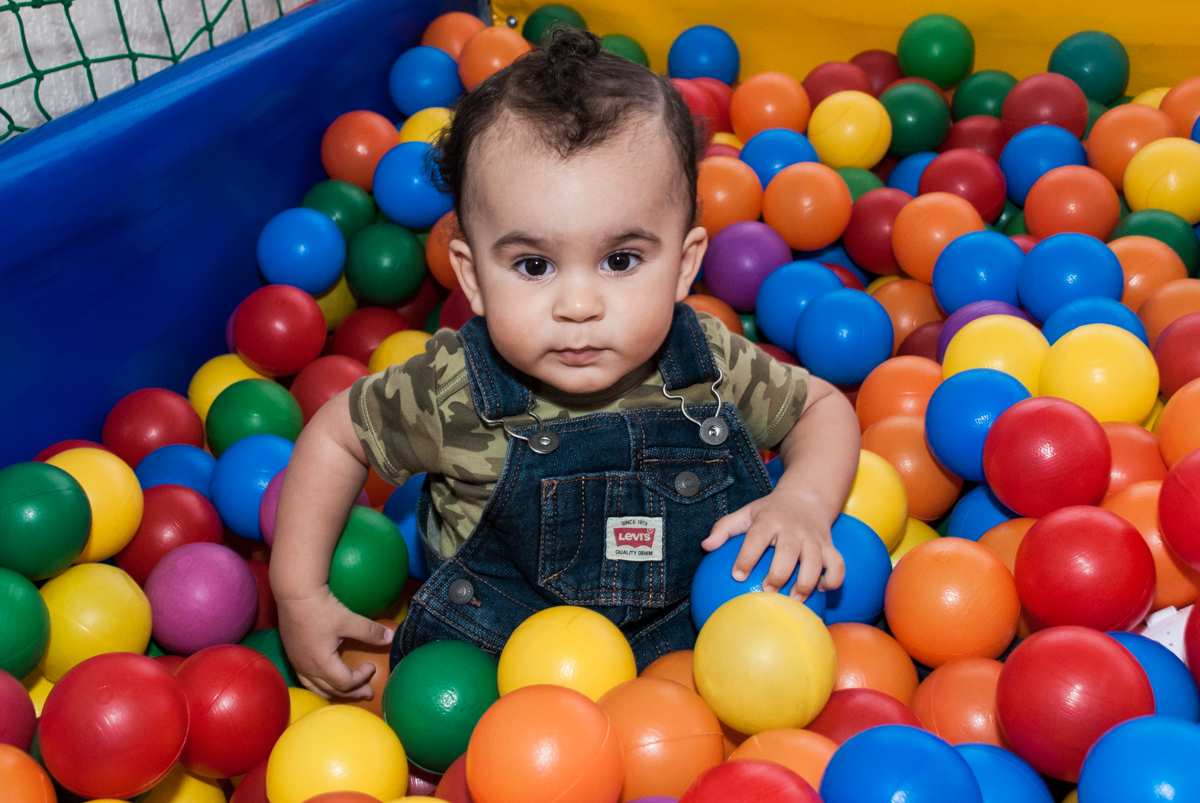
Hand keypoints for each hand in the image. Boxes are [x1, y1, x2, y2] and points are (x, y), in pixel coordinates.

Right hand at [276, 585, 394, 699]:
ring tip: (347, 692)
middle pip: (332, 690)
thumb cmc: (320, 608)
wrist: (294, 593)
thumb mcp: (348, 620)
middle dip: (352, 693)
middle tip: (368, 693)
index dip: (362, 678)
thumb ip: (370, 631)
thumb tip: (391, 637)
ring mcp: (297, 663)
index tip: (371, 666)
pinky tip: (326, 679)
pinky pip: (306, 680)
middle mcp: (307, 668)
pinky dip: (320, 685)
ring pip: (316, 688)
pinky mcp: (292, 655)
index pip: (345, 682)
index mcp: (321, 663)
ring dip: (335, 692)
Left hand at [702, 489, 845, 599]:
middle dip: (779, 574)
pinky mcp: (830, 546)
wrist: (806, 497)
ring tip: (794, 600)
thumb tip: (705, 546)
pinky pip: (838, 565)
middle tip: (767, 592)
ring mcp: (814, 538)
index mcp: (770, 520)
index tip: (737, 576)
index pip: (757, 538)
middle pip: (789, 552)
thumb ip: (724, 528)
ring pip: (816, 562)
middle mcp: (794, 529)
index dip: (747, 557)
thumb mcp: (746, 513)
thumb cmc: (770, 512)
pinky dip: (833, 579)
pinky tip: (821, 590)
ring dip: (806, 583)